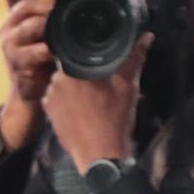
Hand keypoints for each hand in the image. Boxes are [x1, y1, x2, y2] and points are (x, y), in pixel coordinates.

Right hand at [0, 0, 60, 112]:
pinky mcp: (18, 63)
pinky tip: (60, 51)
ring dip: (50, 25)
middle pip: (25, 4)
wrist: (35, 87)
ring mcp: (11, 44)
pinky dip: (50, 50)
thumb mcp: (51, 24)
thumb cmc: (46, 51)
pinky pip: (35, 51)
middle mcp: (9, 25)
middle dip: (47, 3)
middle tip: (64, 8)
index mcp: (16, 11)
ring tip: (64, 28)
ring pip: (29, 26)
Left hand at [42, 32, 148, 172]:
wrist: (99, 156)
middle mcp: (56, 81)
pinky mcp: (47, 112)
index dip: (90, 55)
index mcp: (73, 70)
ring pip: (62, 81)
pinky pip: (56, 97)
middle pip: (70, 66)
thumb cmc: (114, 121)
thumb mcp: (127, 86)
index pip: (77, 50)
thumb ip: (134, 58)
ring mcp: (49, 97)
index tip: (100, 65)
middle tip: (99, 84)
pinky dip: (67, 99)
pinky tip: (82, 108)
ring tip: (92, 98)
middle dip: (83, 71)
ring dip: (74, 85)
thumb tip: (146, 37)